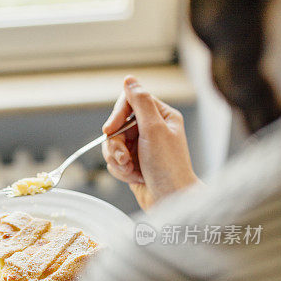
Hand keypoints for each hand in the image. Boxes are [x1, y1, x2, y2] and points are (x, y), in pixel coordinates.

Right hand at [102, 75, 200, 210]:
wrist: (171, 201)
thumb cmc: (168, 167)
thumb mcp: (154, 129)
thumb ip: (140, 102)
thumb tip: (129, 80)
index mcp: (162, 116)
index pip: (130, 102)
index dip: (117, 115)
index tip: (110, 129)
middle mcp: (152, 130)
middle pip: (117, 126)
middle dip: (116, 144)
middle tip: (124, 158)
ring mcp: (142, 148)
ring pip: (113, 144)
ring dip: (117, 159)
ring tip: (130, 170)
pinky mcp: (134, 164)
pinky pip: (115, 161)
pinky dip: (120, 171)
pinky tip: (135, 178)